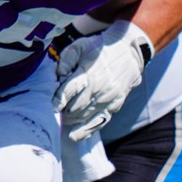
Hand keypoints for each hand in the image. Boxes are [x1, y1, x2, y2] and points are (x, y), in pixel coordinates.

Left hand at [52, 20, 153, 141]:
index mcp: (88, 73)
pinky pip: (99, 122)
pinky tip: (74, 134)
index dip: (58, 99)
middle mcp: (99, 89)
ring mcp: (108, 99)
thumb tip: (58, 75)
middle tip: (53, 111)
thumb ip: (66, 60)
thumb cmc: (100, 48)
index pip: (69, 90)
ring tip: (61, 119)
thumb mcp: (80, 46)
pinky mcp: (115, 105)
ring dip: (71, 121)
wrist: (129, 51)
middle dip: (62, 111)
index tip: (51, 105)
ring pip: (85, 117)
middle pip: (75, 107)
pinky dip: (85, 130)